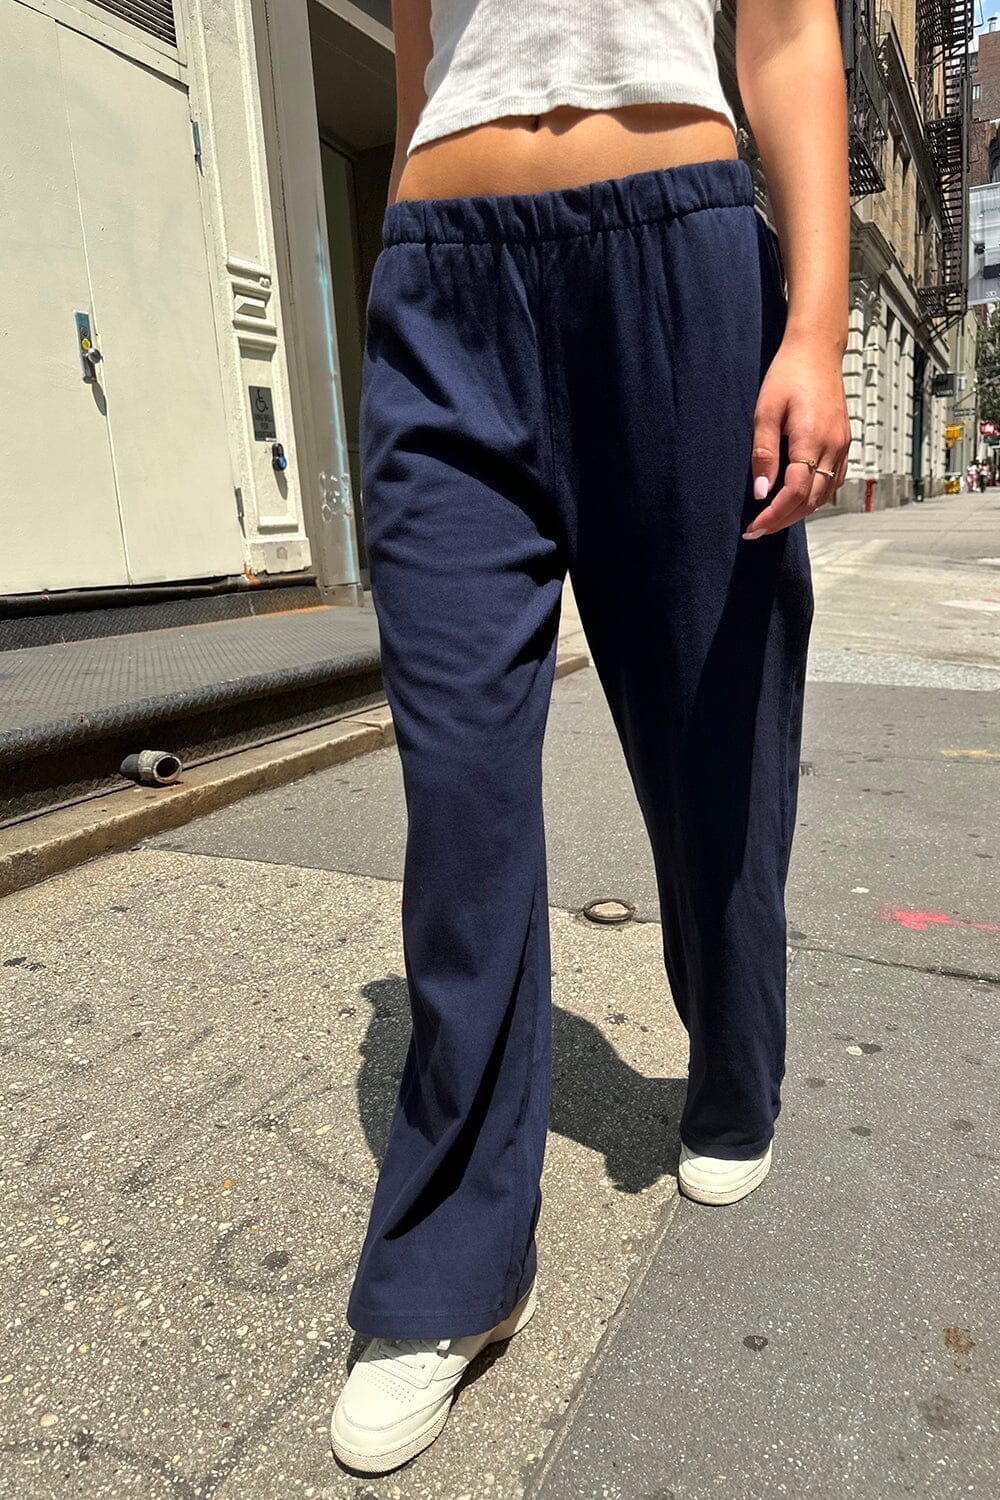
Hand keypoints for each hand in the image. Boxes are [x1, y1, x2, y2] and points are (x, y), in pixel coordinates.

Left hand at [743, 331, 850, 539]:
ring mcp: (842, 446)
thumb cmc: (788, 375)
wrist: (817, 351)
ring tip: (773, 519)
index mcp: (812, 439)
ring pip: (824, 495)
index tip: (753, 528)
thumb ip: (764, 453)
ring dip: (799, 512)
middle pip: (811, 500)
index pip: (795, 492)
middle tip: (757, 530)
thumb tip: (761, 491)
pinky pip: (834, 481)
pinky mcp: (844, 443)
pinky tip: (797, 500)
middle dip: (783, 520)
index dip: (773, 515)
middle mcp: (833, 446)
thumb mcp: (765, 411)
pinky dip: (815, 497)